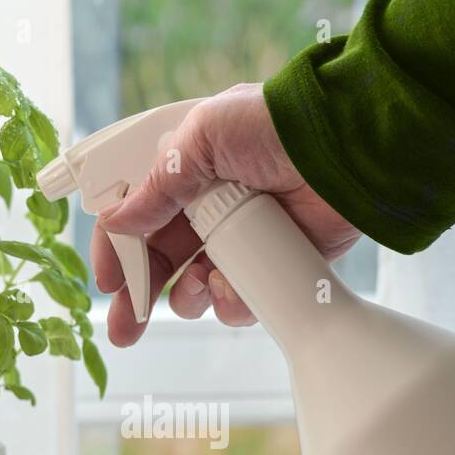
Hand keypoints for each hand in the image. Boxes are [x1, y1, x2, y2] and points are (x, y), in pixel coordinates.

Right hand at [92, 83, 360, 346]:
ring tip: (200, 291)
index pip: (135, 213)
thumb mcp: (202, 138)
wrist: (345, 146)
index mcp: (185, 169)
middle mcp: (208, 204)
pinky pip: (240, 297)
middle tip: (124, 330)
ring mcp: (240, 235)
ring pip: (197, 286)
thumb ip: (157, 186)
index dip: (118, 248)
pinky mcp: (273, 260)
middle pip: (159, 260)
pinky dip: (233, 301)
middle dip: (139, 298)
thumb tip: (119, 221)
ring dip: (190, 298)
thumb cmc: (276, 124)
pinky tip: (235, 287)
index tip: (109, 281)